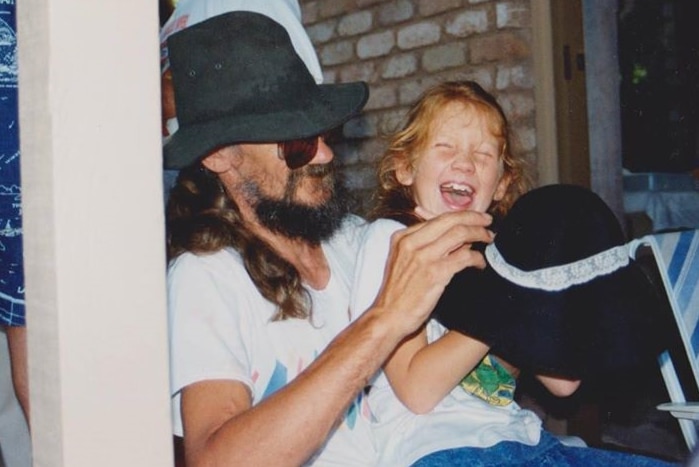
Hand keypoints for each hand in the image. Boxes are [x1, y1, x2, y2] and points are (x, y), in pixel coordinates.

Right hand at [373, 210, 493, 335]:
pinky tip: (480, 263)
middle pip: (450, 220)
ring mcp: (423, 257)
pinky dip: (476, 258)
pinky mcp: (434, 273)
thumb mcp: (403, 261)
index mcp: (402, 237)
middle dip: (473, 218)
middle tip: (488, 221)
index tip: (474, 219)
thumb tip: (455, 237)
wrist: (388, 316)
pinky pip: (464, 257)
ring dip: (479, 234)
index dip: (459, 217)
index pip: (437, 218)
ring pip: (459, 234)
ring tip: (488, 238)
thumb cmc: (398, 293)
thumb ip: (423, 246)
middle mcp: (411, 243)